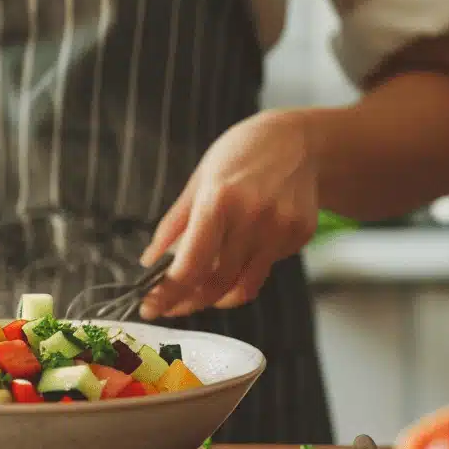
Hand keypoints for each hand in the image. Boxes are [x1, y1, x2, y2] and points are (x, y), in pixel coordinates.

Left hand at [139, 110, 321, 319]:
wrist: (299, 140)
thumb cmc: (242, 154)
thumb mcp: (200, 180)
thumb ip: (174, 224)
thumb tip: (149, 261)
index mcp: (219, 200)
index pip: (190, 265)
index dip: (167, 294)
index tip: (150, 308)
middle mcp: (253, 217)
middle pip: (214, 284)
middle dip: (187, 303)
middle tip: (170, 307)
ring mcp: (281, 229)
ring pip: (241, 287)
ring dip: (215, 298)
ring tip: (198, 294)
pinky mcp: (299, 236)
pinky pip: (263, 269)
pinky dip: (244, 272)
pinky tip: (239, 253)